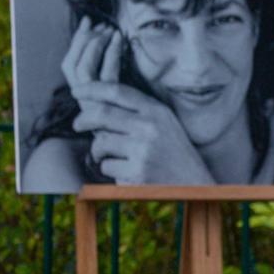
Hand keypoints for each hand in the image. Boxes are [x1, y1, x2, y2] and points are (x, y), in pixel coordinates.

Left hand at [71, 82, 214, 184]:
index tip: (78, 90)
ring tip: (113, 158)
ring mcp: (143, 149)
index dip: (92, 89)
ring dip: (99, 152)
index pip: (118, 92)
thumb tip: (99, 104)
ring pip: (101, 143)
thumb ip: (139, 112)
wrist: (196, 185)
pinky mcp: (137, 171)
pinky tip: (128, 173)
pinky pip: (107, 166)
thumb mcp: (165, 124)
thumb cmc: (175, 154)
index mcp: (158, 111)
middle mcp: (150, 127)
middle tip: (77, 125)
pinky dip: (112, 171)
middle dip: (83, 119)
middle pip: (102, 114)